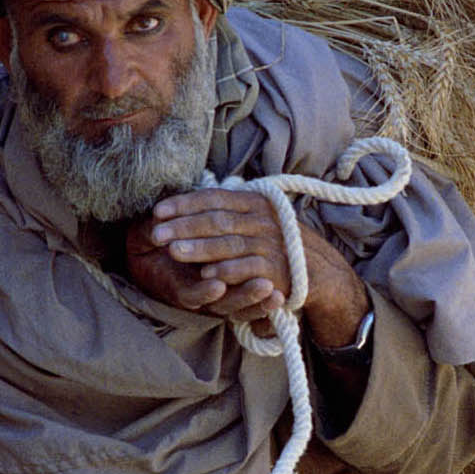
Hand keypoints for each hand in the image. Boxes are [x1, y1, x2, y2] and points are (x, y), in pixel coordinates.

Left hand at [125, 189, 369, 345]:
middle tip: (157, 233)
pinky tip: (205, 275)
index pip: (214, 198)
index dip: (184, 204)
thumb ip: (228, 211)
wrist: (317, 270)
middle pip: (217, 220)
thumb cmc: (276, 243)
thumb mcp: (255, 219)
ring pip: (229, 243)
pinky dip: (227, 271)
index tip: (158, 211)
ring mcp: (271, 242)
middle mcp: (263, 218)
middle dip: (184, 226)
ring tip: (173, 252)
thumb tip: (185, 205)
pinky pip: (248, 268)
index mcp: (254, 201)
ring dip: (200, 248)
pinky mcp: (277, 268)